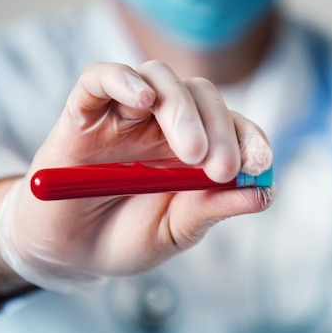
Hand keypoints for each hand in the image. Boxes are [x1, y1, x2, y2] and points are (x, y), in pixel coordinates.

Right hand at [0, 60, 274, 292]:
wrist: (68, 254)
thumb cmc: (123, 239)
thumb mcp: (175, 232)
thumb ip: (212, 209)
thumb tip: (263, 194)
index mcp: (191, 147)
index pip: (231, 123)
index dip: (249, 138)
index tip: (260, 165)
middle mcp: (161, 123)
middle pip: (200, 95)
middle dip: (220, 128)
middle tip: (222, 170)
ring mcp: (123, 113)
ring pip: (159, 78)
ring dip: (182, 109)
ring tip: (191, 153)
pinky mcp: (82, 113)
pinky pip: (100, 78)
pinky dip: (123, 80)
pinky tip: (144, 98)